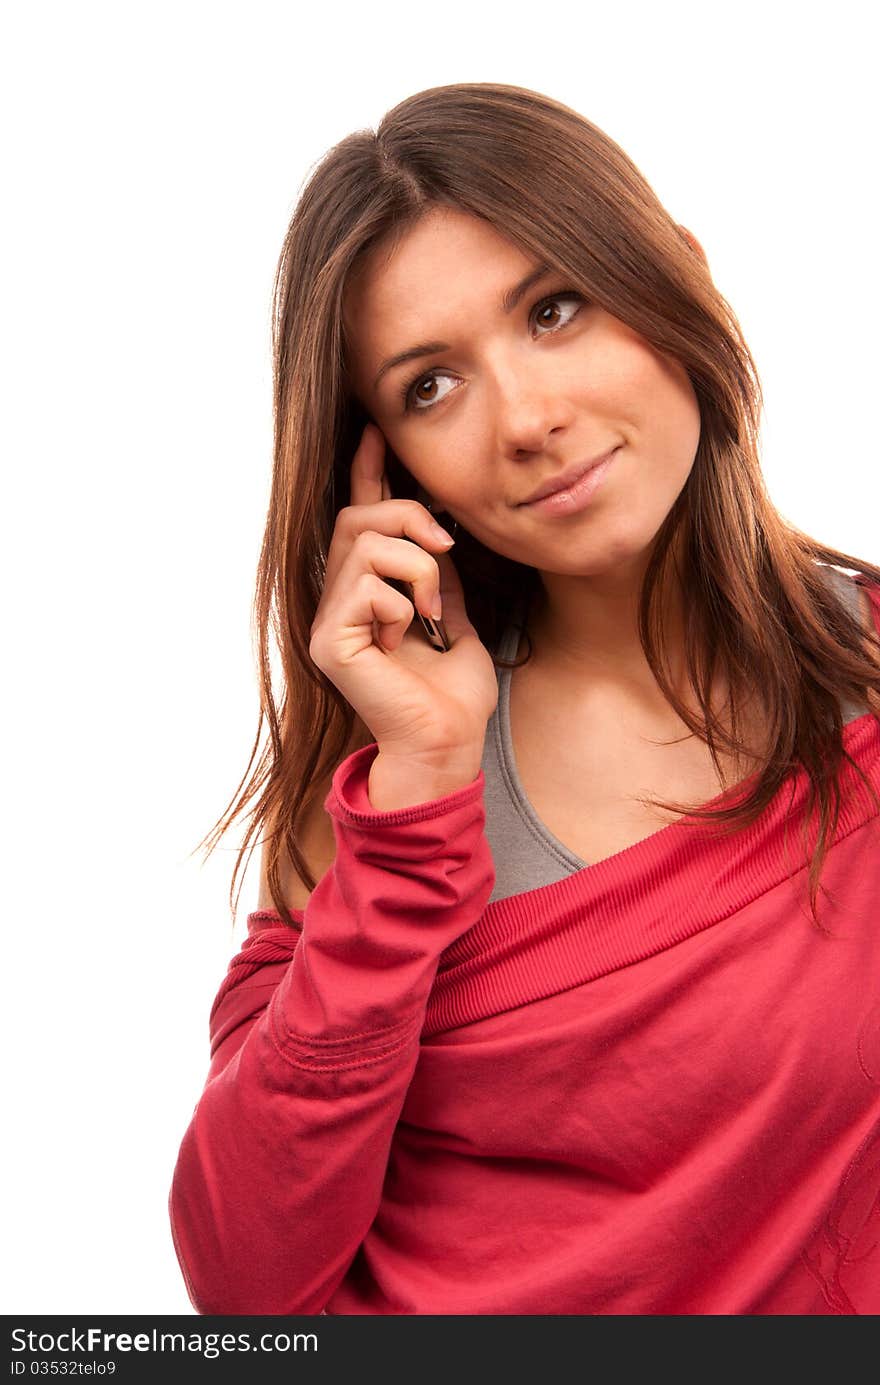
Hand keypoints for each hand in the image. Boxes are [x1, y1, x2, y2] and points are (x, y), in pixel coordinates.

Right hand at [308, 424, 497, 792]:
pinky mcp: (330, 642)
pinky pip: (368, 588)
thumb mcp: (454, 615)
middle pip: (358, 518)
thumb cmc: (452, 691)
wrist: (448, 741)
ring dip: (418, 570)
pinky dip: (402, 606)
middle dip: (410, 518)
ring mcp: (329, 621)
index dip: (367, 473)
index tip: (374, 431)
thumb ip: (437, 573)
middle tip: (447, 552)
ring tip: (431, 615)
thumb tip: (435, 530)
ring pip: (367, 545)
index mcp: (368, 591)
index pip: (360, 518)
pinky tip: (405, 641)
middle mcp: (339, 600)